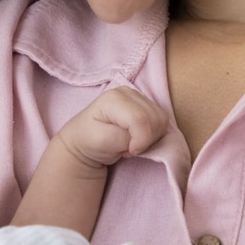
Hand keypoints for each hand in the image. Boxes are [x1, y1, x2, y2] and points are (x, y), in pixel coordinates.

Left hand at [54, 87, 170, 171]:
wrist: (84, 139)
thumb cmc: (89, 140)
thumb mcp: (100, 141)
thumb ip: (121, 138)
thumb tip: (139, 137)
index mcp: (114, 99)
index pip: (141, 119)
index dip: (141, 140)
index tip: (128, 151)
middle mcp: (128, 92)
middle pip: (155, 118)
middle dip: (145, 140)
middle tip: (127, 147)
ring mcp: (138, 96)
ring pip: (161, 120)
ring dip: (149, 137)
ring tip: (130, 142)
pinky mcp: (145, 104)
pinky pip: (161, 121)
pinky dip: (152, 134)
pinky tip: (136, 137)